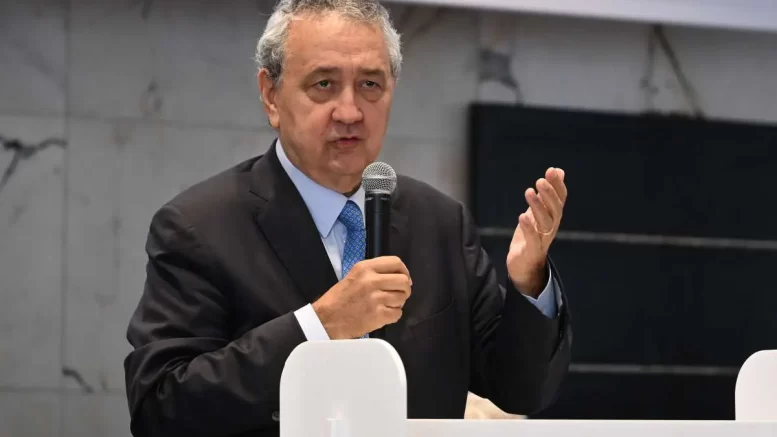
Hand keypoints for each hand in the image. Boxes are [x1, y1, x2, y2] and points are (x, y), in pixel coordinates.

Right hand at [312, 256, 411, 338]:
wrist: (327, 320)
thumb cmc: (339, 298)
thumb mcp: (354, 275)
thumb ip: (374, 272)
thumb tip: (398, 276)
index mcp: (365, 268)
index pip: (396, 263)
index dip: (404, 271)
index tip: (404, 278)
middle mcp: (371, 281)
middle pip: (404, 281)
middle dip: (405, 289)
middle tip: (398, 294)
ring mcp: (376, 299)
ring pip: (402, 298)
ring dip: (398, 303)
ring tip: (387, 305)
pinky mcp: (378, 315)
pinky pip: (398, 314)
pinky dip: (393, 315)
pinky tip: (383, 314)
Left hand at [507, 167, 567, 296]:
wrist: (524, 264)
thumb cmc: (532, 234)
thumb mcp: (539, 210)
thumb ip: (547, 193)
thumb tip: (558, 170)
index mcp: (553, 216)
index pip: (560, 199)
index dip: (558, 185)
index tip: (551, 171)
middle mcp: (552, 227)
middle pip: (555, 209)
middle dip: (549, 194)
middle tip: (540, 180)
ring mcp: (543, 239)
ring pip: (545, 222)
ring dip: (537, 206)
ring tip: (528, 192)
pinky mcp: (532, 250)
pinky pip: (533, 239)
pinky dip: (529, 228)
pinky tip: (522, 216)